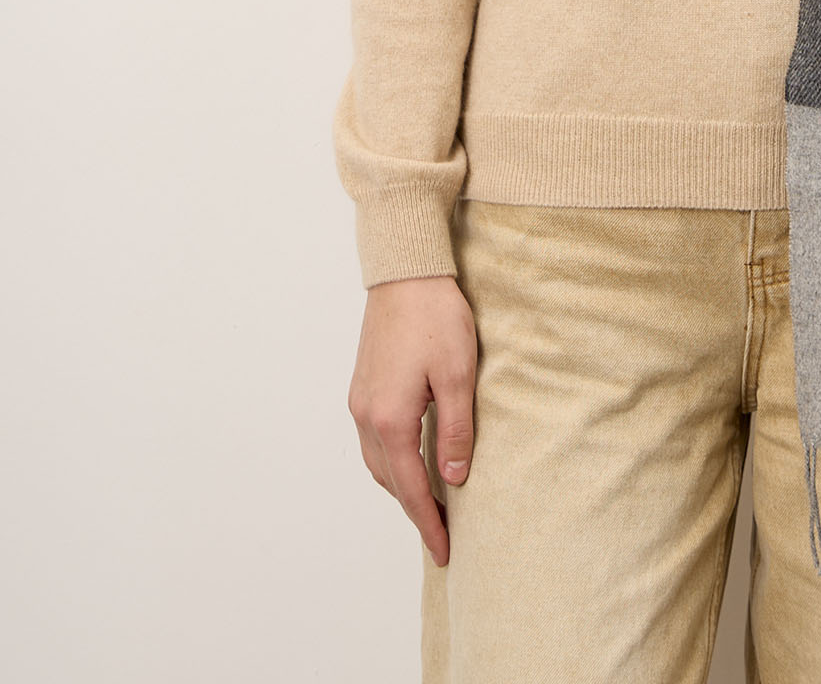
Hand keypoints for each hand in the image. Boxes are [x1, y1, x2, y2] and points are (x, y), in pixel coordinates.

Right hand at [347, 273, 477, 566]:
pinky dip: (392, 459)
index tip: (444, 551)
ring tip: (430, 501)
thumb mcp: (457, 375)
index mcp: (390, 419)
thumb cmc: (435, 317)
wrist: (405, 272)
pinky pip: (373, 438)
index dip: (428, 522)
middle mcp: (366, 415)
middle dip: (413, 509)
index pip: (410, 487)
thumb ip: (455, 432)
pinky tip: (412, 457)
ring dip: (401, 484)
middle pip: (388, 480)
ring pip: (377, 460)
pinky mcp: (363, 384)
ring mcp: (360, 399)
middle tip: (441, 532)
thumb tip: (453, 480)